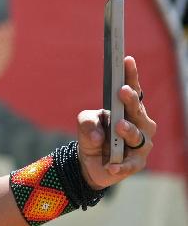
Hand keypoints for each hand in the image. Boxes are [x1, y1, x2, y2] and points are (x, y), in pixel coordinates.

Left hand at [76, 56, 155, 188]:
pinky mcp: (135, 163)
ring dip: (128, 130)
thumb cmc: (93, 135)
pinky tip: (111, 165)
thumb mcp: (85, 123)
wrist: (89, 162)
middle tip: (123, 91)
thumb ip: (88, 123)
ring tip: (119, 126)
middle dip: (131, 101)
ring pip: (137, 136)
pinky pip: (129, 164)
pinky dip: (120, 165)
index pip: (133, 91)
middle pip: (138, 111)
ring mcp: (140, 145)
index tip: (126, 60)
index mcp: (129, 110)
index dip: (131, 76)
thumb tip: (99, 136)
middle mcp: (140, 125)